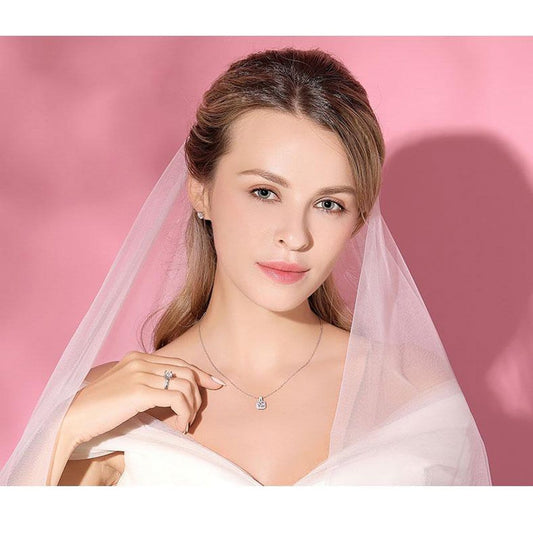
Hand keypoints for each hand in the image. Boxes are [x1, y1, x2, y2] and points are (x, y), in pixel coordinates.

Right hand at [63, 350, 224, 445]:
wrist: (73, 418)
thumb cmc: (99, 409)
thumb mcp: (126, 388)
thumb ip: (146, 383)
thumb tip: (174, 392)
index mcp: (137, 357)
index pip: (179, 361)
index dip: (200, 373)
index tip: (214, 384)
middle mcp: (140, 360)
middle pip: (186, 370)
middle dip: (199, 392)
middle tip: (196, 413)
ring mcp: (139, 374)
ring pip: (185, 385)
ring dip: (191, 408)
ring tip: (185, 424)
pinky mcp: (139, 392)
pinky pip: (176, 399)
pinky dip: (184, 414)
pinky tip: (180, 426)